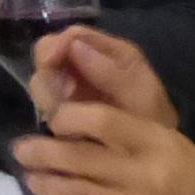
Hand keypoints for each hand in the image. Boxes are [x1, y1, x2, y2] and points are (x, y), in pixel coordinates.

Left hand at [14, 98, 194, 194]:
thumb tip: (90, 125)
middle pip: (79, 156)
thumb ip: (137, 136)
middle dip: (44, 151)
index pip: (104, 121)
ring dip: (47, 181)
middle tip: (22, 148)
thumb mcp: (176, 147)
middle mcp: (141, 170)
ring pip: (76, 188)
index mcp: (157, 141)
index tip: (55, 119)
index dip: (71, 118)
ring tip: (30, 176)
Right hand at [30, 24, 174, 126]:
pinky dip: (48, 112)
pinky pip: (43, 104)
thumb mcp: (141, 95)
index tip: (51, 64)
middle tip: (66, 96)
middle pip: (48, 53)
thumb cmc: (153, 123)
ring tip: (69, 116)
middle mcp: (87, 64)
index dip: (56, 46)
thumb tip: (73, 45)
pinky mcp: (63, 109)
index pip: (72, 35)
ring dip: (48, 97)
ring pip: (41, 80)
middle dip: (50, 74)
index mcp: (111, 52)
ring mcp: (72, 86)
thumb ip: (110, 70)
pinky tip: (63, 128)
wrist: (153, 159)